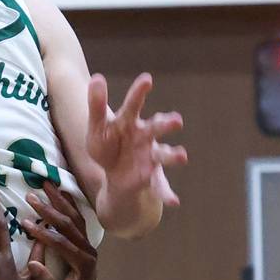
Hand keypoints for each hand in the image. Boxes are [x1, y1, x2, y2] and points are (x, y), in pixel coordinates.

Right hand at [23, 184, 99, 279]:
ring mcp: (89, 247)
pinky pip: (78, 221)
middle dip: (50, 209)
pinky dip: (69, 206)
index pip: (61, 243)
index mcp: (83, 264)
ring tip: (47, 185)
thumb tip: (34, 265)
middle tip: (32, 196)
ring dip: (61, 201)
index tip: (25, 223)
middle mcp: (89, 251)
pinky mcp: (85, 246)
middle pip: (70, 224)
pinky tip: (61, 194)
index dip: (43, 232)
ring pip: (75, 218)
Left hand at [86, 72, 185, 223]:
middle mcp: (146, 137)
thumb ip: (96, 105)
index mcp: (130, 121)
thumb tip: (97, 77)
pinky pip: (161, 186)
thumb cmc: (108, 144)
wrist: (115, 172)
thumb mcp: (97, 127)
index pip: (134, 104)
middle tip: (176, 120)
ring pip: (164, 155)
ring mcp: (151, 157)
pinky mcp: (151, 177)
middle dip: (166, 124)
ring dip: (173, 155)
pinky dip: (167, 194)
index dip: (139, 92)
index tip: (147, 79)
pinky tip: (174, 202)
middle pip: (156, 128)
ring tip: (182, 157)